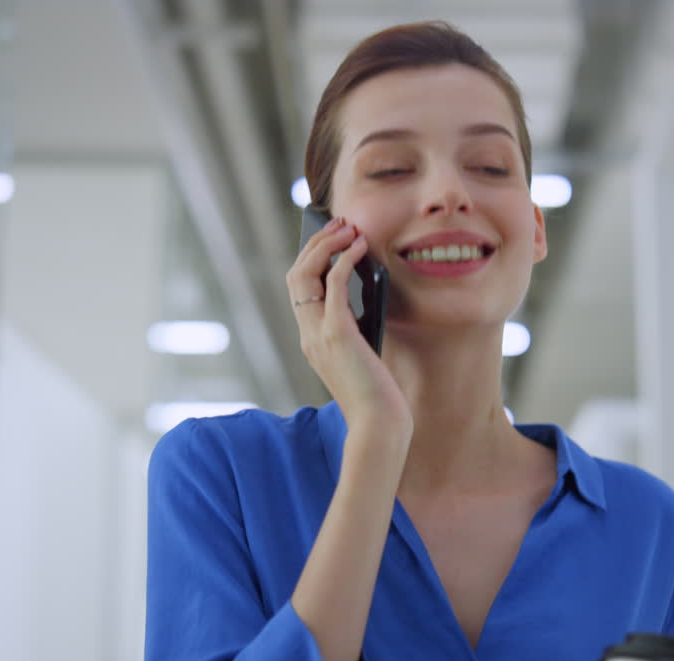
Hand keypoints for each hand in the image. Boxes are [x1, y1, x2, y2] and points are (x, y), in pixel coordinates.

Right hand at [286, 217, 411, 432]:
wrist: (377, 423)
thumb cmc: (376, 393)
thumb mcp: (362, 350)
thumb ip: (356, 322)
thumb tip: (367, 282)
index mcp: (310, 338)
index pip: (298, 288)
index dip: (310, 258)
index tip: (330, 238)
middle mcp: (307, 334)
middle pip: (296, 274)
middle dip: (315, 243)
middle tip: (339, 223)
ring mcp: (318, 333)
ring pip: (306, 274)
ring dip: (326, 244)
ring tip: (348, 228)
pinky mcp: (337, 333)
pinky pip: (333, 284)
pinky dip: (344, 259)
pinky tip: (360, 247)